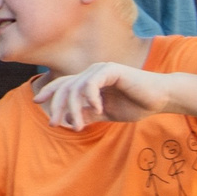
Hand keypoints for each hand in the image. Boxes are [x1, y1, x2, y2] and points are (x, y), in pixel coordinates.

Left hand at [32, 62, 172, 130]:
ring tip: (79, 125)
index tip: (37, 102)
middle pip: (65, 86)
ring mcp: (101, 69)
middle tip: (55, 124)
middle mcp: (92, 72)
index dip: (49, 91)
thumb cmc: (135, 105)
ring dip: (74, 108)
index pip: (64, 83)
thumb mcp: (106, 113)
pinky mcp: (112, 70)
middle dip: (57, 106)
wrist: (160, 98)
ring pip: (76, 87)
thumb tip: (70, 120)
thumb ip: (89, 114)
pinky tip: (97, 109)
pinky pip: (92, 82)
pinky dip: (90, 97)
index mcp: (90, 80)